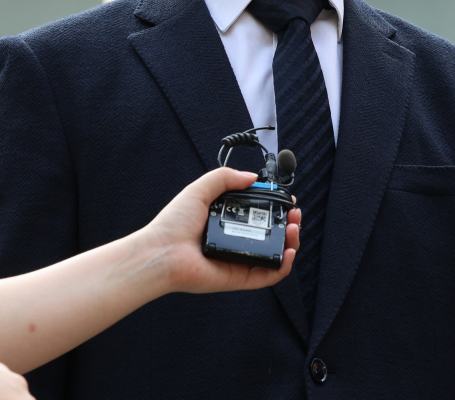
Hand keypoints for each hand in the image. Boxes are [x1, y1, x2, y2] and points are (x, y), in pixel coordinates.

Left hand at [132, 168, 300, 294]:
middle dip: (289, 223)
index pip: (260, 214)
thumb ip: (225, 177)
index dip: (276, 207)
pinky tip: (288, 252)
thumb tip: (252, 177)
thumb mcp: (200, 189)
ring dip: (291, 242)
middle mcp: (236, 240)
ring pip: (275, 254)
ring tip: (292, 229)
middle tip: (294, 215)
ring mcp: (239, 260)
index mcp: (228, 221)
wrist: (160, 252)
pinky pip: (268, 276)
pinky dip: (283, 266)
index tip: (286, 199)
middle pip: (273, 234)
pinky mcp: (239, 277)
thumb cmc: (174, 224)